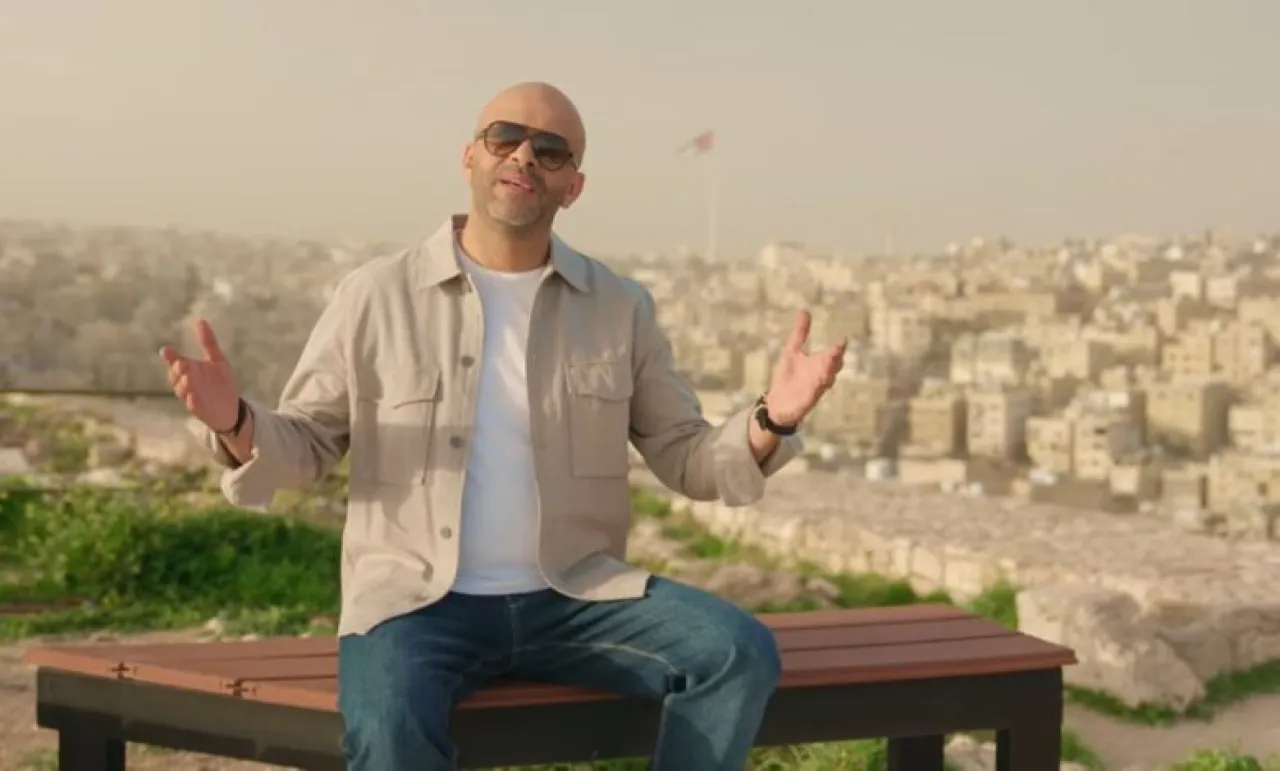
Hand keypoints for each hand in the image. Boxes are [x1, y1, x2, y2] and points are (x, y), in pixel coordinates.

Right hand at [159, 320, 241, 431]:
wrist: (230, 407)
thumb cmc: (220, 382)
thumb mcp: (217, 360)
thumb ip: (208, 343)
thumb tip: (200, 321)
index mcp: (189, 370)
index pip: (176, 362)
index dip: (170, 357)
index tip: (166, 350)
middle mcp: (186, 383)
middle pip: (176, 376)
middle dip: (177, 370)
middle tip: (183, 363)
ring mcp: (191, 397)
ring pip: (181, 390)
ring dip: (183, 385)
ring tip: (188, 378)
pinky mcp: (198, 410)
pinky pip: (192, 406)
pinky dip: (192, 402)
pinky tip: (193, 397)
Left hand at [764, 311, 845, 425]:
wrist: (778, 404)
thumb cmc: (788, 377)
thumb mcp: (792, 352)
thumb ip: (800, 334)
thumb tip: (805, 310)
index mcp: (818, 363)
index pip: (832, 354)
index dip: (838, 348)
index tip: (843, 339)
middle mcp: (821, 375)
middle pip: (833, 366)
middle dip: (836, 358)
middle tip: (839, 349)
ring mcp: (815, 387)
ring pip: (827, 379)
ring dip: (828, 371)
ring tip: (830, 362)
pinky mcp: (808, 399)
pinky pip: (816, 393)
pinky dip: (818, 387)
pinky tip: (821, 381)